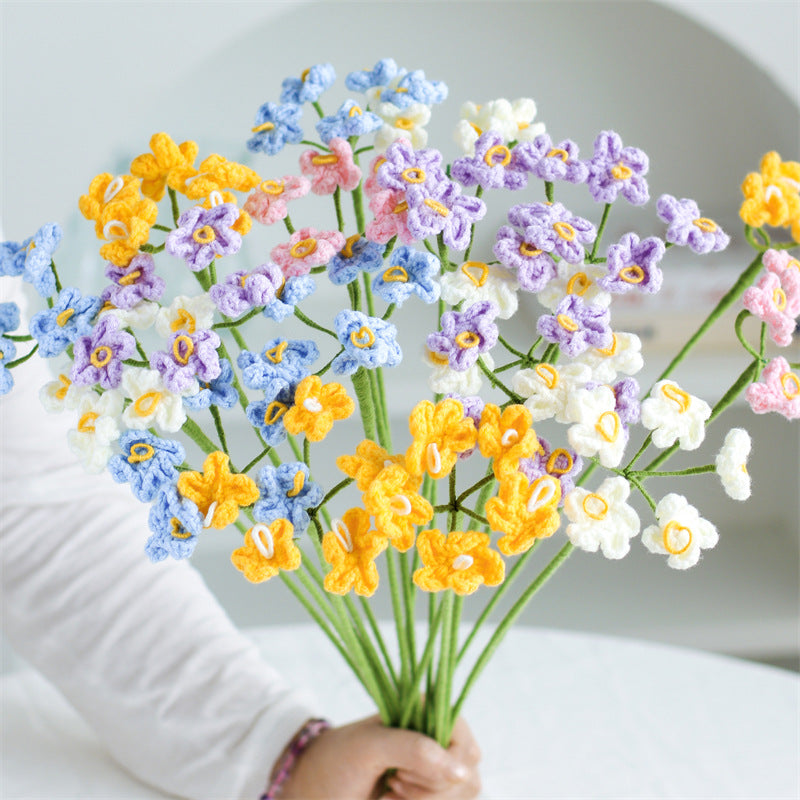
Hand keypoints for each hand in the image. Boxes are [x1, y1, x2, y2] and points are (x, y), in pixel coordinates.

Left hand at [276, 715, 481, 799]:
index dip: (445, 768)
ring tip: (391, 795)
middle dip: (433, 791)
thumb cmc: (335, 759)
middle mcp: (436, 741)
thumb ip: (412, 748)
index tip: (404, 775)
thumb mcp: (369, 747)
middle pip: (468, 777)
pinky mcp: (427, 796)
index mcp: (426, 715)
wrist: (311, 790)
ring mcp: (433, 772)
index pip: (466, 745)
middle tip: (393, 785)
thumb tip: (461, 770)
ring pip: (462, 795)